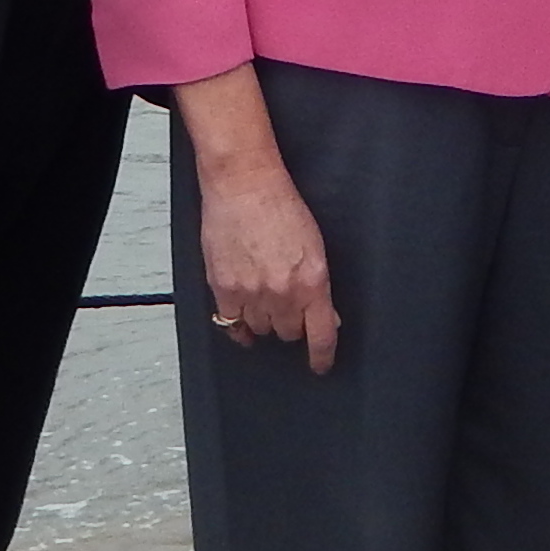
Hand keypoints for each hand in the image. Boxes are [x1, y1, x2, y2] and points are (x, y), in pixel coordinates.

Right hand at [173, 66, 337, 370]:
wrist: (244, 185)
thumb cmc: (281, 207)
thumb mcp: (315, 246)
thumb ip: (318, 285)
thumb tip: (325, 316)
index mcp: (312, 281)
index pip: (322, 335)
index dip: (322, 357)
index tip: (320, 365)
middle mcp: (283, 292)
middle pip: (288, 333)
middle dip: (291, 324)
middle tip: (287, 306)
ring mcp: (251, 293)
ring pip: (261, 330)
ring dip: (264, 320)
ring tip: (263, 298)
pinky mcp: (224, 289)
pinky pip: (231, 324)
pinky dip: (238, 325)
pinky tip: (242, 320)